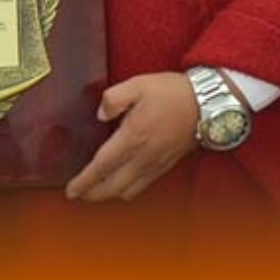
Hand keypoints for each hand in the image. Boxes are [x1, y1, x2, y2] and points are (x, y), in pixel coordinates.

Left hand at [65, 72, 198, 201]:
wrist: (208, 104)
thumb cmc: (172, 92)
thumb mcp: (138, 84)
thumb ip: (113, 98)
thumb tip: (100, 114)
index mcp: (133, 137)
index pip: (102, 167)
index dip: (84, 181)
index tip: (71, 190)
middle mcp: (144, 157)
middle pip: (113, 187)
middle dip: (93, 194)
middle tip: (78, 194)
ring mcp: (156, 164)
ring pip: (128, 191)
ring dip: (109, 195)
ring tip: (96, 190)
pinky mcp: (166, 166)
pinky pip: (143, 186)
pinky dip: (127, 190)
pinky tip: (121, 182)